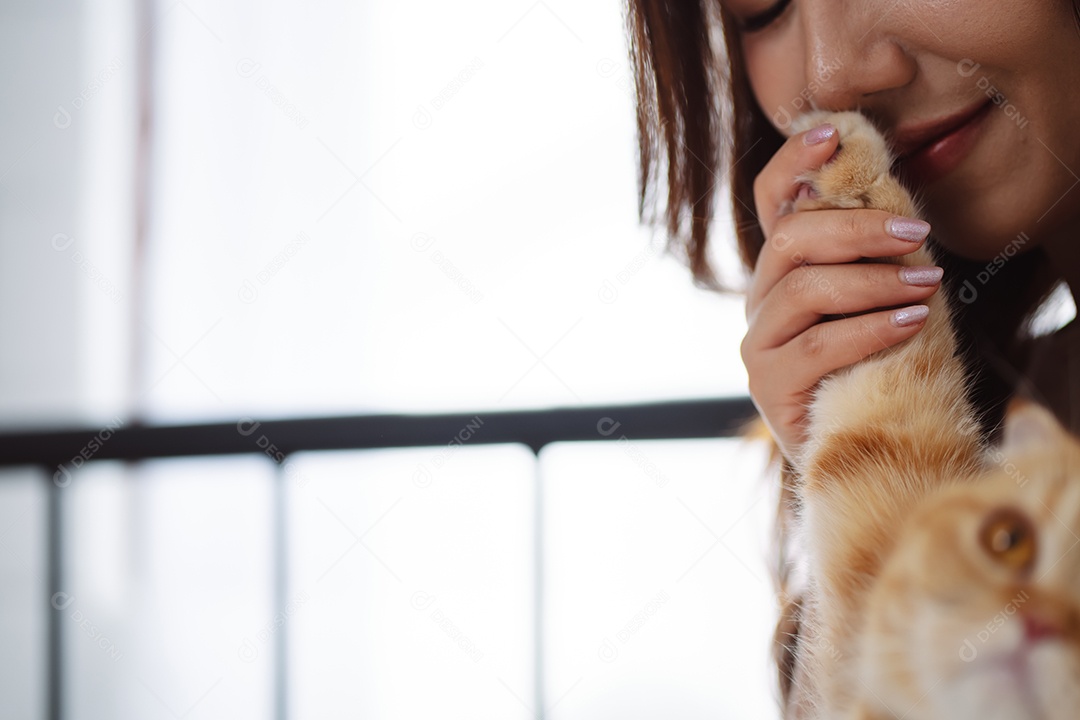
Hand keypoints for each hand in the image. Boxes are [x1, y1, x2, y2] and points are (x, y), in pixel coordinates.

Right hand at [739, 123, 940, 460]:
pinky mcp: (767, 383)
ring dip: (874, 281)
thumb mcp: (874, 295)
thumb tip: (895, 194)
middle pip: (790, 240)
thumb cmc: (873, 358)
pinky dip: (871, 328)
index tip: (833, 135)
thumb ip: (870, 252)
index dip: (794, 162)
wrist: (856, 441)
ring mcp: (757, 341)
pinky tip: (913, 322)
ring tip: (927, 283)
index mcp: (782, 266)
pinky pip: (816, 345)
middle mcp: (759, 296)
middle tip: (915, 233)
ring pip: (804, 289)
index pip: (772, 200)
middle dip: (857, 229)